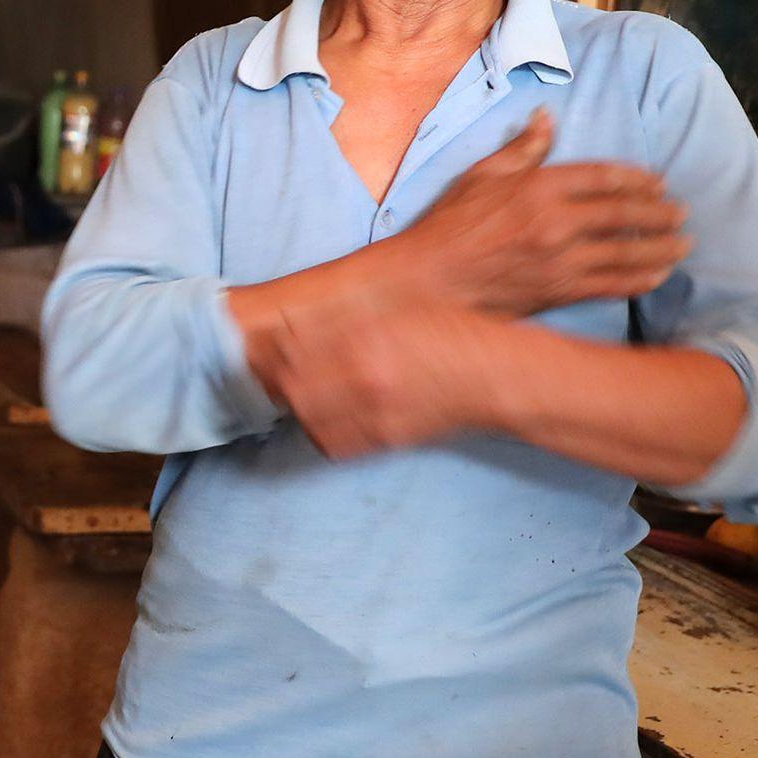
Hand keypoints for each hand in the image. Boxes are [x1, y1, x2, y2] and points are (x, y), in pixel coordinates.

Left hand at [253, 301, 509, 458]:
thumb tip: (294, 327)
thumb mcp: (393, 313)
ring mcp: (375, 414)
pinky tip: (322, 418)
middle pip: (293, 387)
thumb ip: (345, 321)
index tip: (265, 344)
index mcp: (365, 339)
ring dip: (297, 407)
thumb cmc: (448, 334)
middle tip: (276, 372)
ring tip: (299, 394)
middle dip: (280, 380)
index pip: (295, 348)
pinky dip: (319, 431)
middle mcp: (365, 378)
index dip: (275, 348)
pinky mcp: (385, 439)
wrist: (492, 377)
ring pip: (308, 419)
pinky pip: (334, 444)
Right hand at [391, 110, 689, 314]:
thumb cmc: (446, 228)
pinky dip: (643, 279)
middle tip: (682, 212)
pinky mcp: (560, 292)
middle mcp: (556, 222)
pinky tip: (658, 275)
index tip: (657, 181)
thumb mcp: (479, 177)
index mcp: (537, 187)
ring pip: (629, 252)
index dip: (637, 178)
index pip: (603, 176)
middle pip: (625, 213)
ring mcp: (561, 260)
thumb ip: (521, 149)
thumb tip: (547, 117)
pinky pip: (615, 285)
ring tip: (683, 243)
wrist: (427, 284)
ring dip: (663, 247)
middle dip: (661, 212)